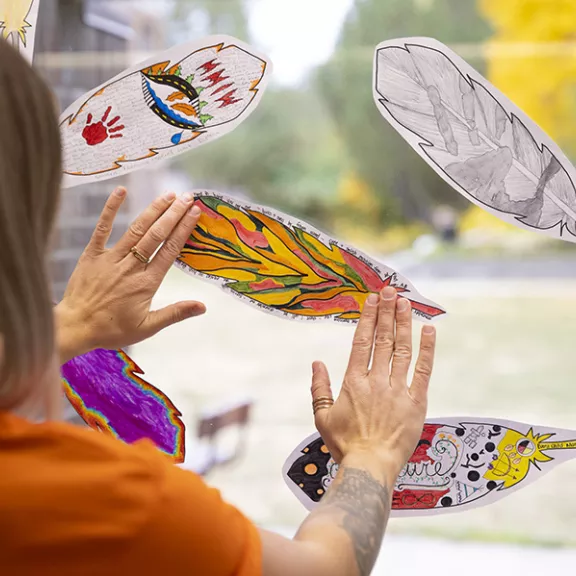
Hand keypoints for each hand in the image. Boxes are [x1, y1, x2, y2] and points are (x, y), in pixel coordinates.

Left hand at [55, 187, 205, 362]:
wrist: (75, 327)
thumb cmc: (112, 330)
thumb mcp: (148, 327)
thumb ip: (175, 313)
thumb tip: (203, 306)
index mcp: (147, 283)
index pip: (170, 250)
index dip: (184, 230)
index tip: (195, 213)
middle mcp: (131, 267)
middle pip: (156, 235)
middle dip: (174, 214)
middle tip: (188, 198)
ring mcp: (111, 258)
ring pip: (136, 229)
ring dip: (153, 210)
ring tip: (169, 195)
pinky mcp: (92, 254)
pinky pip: (102, 228)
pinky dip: (111, 209)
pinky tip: (121, 191)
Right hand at [311, 286, 435, 483]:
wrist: (370, 466)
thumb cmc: (345, 444)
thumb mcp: (322, 416)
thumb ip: (319, 387)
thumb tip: (316, 362)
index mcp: (353, 381)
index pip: (362, 341)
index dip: (368, 317)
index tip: (372, 299)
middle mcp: (376, 380)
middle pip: (383, 339)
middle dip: (387, 312)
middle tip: (391, 291)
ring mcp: (398, 389)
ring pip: (402, 349)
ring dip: (404, 324)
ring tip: (406, 302)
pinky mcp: (416, 402)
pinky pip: (424, 371)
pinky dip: (427, 350)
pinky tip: (429, 331)